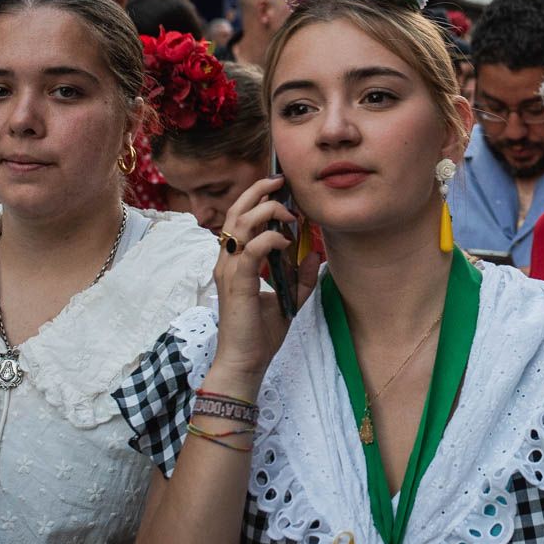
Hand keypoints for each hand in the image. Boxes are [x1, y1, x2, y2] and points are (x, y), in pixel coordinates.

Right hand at [205, 176, 298, 390]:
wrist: (245, 362)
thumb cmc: (260, 333)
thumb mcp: (289, 299)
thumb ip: (302, 277)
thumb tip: (316, 254)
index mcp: (235, 262)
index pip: (240, 218)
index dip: (256, 198)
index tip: (280, 188)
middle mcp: (227, 261)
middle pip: (235, 212)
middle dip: (257, 191)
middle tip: (280, 181)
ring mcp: (229, 271)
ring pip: (240, 225)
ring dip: (266, 211)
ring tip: (289, 212)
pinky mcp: (238, 284)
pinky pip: (251, 251)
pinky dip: (269, 239)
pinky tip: (286, 241)